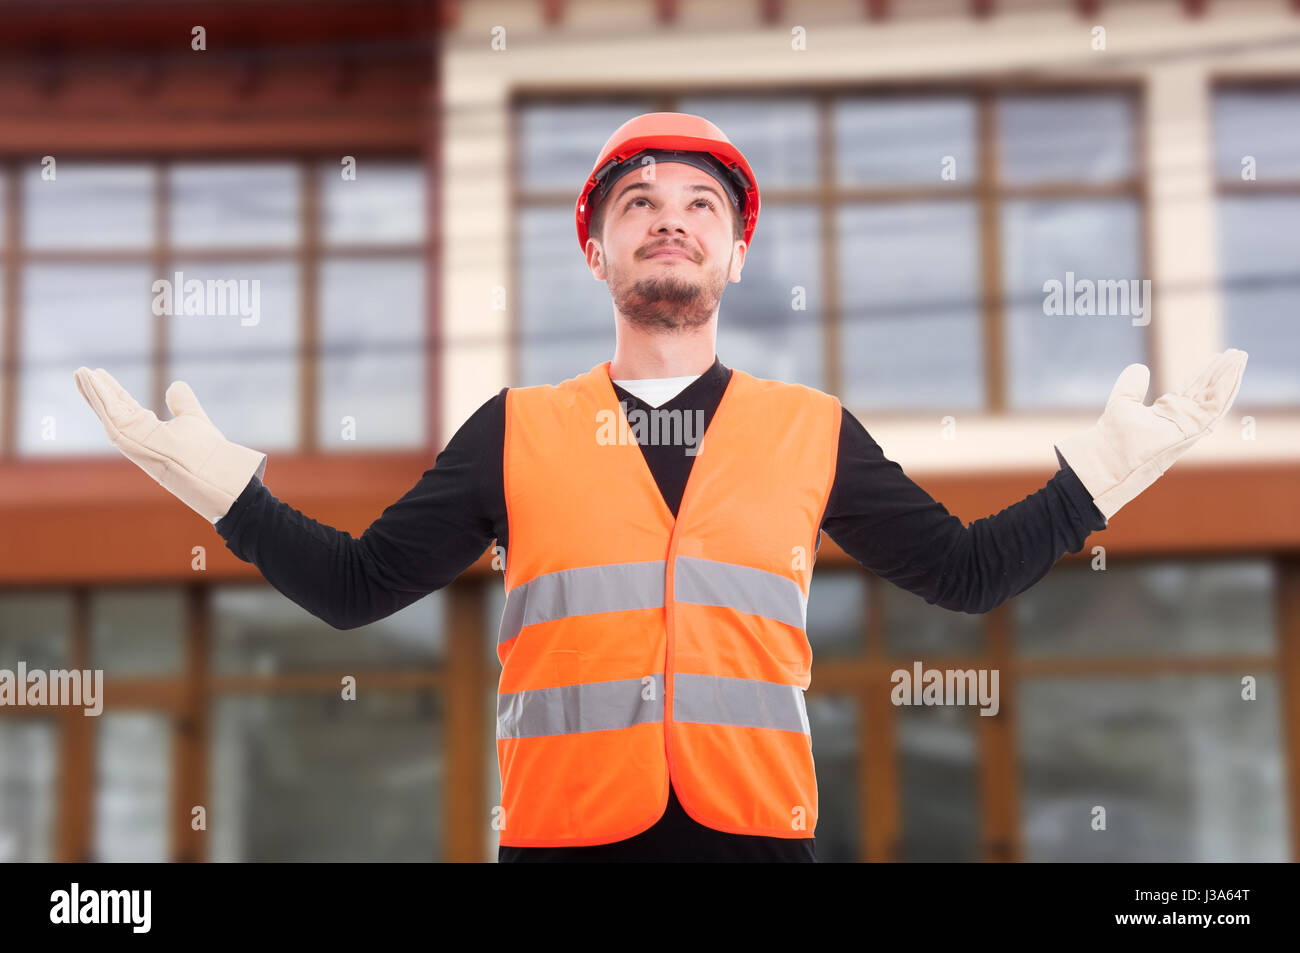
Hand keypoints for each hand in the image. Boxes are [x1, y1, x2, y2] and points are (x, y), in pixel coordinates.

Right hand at [73, 366, 266, 523]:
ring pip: (105, 409)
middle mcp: (135, 436)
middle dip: (96, 391)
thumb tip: (176, 385)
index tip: (101, 374)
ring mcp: (128, 438)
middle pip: (110, 409)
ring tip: (80, 371)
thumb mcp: (192, 418)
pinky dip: (95, 392)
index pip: (126, 408)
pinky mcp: (124, 436)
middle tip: (82, 371)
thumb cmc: (205, 450)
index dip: (114, 391)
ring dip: (91, 390)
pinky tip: (87, 376)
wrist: (208, 466)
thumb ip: (183, 402)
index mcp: (148, 431)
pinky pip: (106, 410)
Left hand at [1054, 349, 1247, 522]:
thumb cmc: (1111, 438)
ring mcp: (1188, 427)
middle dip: (1221, 372)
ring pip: (1215, 398)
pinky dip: (1225, 388)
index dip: (1204, 373)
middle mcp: (1181, 421)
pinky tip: (1233, 371)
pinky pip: (1214, 407)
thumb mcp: (1123, 402)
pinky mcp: (1191, 431)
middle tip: (1236, 352)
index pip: (1191, 390)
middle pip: (1206, 392)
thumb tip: (1140, 367)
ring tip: (1240, 356)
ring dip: (1229, 377)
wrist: (1107, 458)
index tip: (1216, 356)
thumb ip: (1132, 385)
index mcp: (1168, 414)